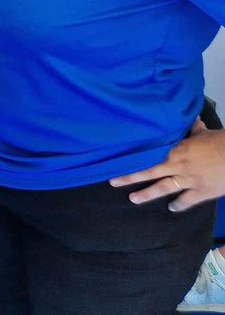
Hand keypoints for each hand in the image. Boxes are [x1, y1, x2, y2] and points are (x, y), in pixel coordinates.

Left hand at [110, 121, 224, 211]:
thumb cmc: (220, 142)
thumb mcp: (202, 132)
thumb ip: (192, 129)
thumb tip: (191, 118)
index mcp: (174, 150)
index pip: (149, 155)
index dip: (134, 159)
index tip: (117, 160)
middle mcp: (176, 166)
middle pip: (148, 173)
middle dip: (130, 177)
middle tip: (113, 182)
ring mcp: (188, 181)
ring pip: (163, 189)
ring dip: (147, 194)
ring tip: (133, 199)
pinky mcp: (202, 192)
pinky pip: (187, 201)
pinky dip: (179, 205)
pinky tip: (171, 209)